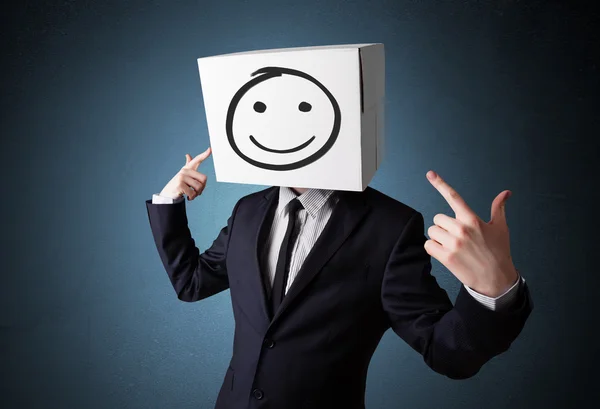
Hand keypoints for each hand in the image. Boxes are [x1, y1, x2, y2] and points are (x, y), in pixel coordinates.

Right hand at [159, 147, 211, 200]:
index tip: (211, 148)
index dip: (205, 155)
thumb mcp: (184, 175)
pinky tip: (188, 197)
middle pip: (203, 179)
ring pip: (198, 187)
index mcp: (188, 168)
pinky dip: (192, 197)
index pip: (197, 160)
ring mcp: (181, 177)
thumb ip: (187, 165)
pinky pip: (192, 193)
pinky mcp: (179, 184)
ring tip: (192, 195)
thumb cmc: (179, 184)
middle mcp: (185, 171)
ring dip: (197, 194)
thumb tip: (188, 155)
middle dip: (202, 188)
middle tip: (197, 192)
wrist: (168, 193)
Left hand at [424, 171, 517, 297]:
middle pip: (437, 218)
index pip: (454, 197)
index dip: (440, 184)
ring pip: (432, 232)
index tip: (430, 174)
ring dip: (438, 238)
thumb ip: (499, 208)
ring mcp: (453, 243)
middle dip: (444, 227)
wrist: (496, 279)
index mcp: (472, 219)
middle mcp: (461, 229)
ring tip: (453, 246)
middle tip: (457, 237)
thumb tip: (506, 193)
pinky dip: (433, 249)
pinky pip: (428, 245)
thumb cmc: (499, 252)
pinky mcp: (446, 257)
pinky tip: (446, 254)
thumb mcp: (500, 228)